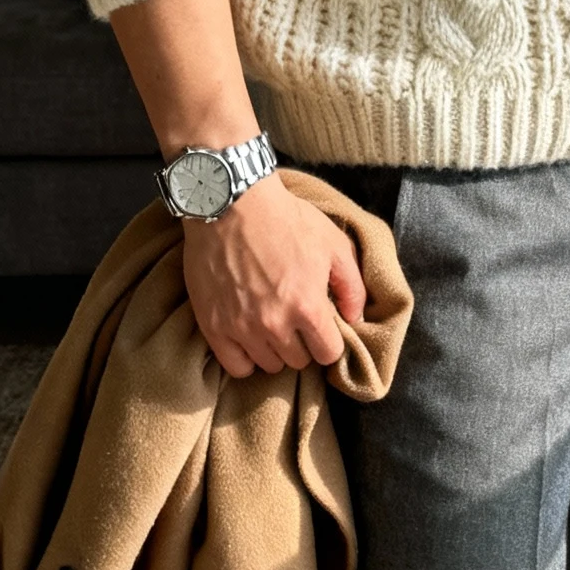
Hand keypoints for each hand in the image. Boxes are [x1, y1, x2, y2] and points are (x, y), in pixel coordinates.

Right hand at [182, 175, 367, 379]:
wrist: (230, 203)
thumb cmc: (285, 219)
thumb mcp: (333, 244)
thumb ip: (352, 286)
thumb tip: (356, 319)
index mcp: (308, 307)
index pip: (328, 354)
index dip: (329, 342)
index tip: (322, 329)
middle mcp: (275, 325)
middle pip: (298, 361)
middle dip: (303, 344)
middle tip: (296, 322)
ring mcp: (241, 327)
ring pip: (269, 365)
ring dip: (275, 350)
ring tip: (272, 326)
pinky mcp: (213, 325)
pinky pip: (235, 366)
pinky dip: (245, 359)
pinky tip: (249, 339)